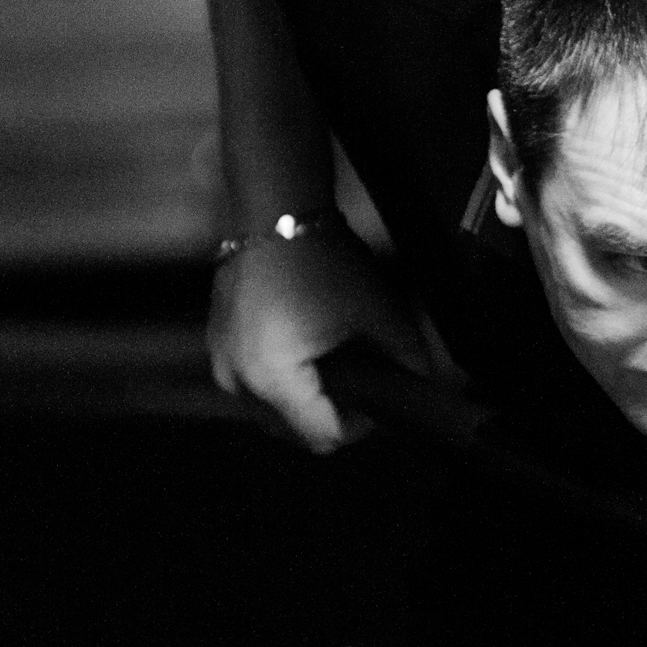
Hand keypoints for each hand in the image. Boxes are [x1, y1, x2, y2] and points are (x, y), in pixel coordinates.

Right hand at [207, 227, 428, 452]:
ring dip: (306, 400)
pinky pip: (255, 383)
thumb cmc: (324, 261)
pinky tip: (310, 352)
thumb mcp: (376, 311)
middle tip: (363, 384)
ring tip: (338, 367)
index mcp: (274, 379)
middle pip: (293, 430)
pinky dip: (284, 380)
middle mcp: (238, 381)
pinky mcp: (218, 344)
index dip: (359, 426)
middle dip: (331, 413)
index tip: (380, 404)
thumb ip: (406, 354)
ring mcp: (221, 363)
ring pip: (272, 410)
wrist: (275, 210)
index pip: (322, 435)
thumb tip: (428, 380)